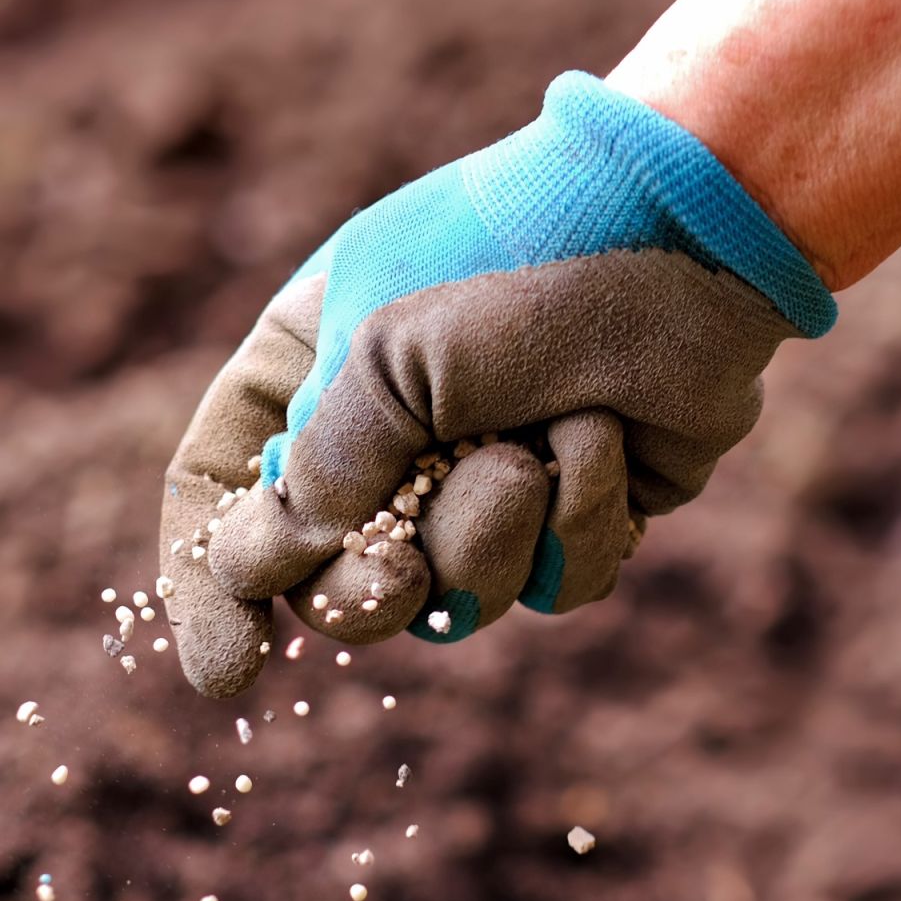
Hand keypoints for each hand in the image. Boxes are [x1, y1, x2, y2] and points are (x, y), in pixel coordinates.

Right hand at [160, 72, 834, 696]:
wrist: (688, 229)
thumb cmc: (519, 259)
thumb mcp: (385, 351)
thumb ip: (321, 468)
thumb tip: (267, 568)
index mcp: (311, 369)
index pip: (221, 492)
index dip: (211, 587)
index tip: (232, 671)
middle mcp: (391, 435)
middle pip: (333, 583)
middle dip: (368, 593)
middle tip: (397, 578)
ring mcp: (487, 480)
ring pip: (454, 601)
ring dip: (491, 534)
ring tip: (534, 444)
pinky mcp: (579, 511)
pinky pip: (554, 588)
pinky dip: (580, 522)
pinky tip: (605, 439)